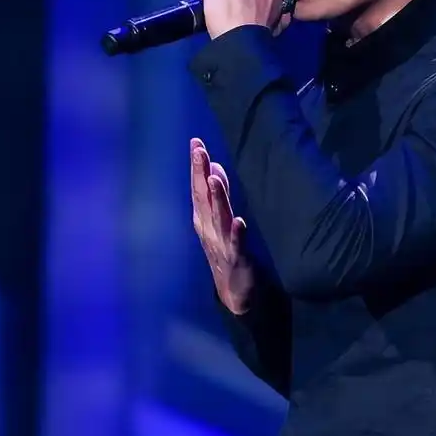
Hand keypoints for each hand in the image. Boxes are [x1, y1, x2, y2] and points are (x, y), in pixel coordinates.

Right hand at [190, 137, 253, 314]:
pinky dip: (236, 233)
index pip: (198, 188)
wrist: (235, 293)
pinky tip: (239, 221)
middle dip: (200, 174)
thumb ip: (217, 195)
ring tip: (213, 178)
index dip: (197, 166)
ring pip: (218, 218)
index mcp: (204, 220)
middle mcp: (208, 230)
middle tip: (199, 151)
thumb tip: (213, 169)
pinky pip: (236, 244)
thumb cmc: (227, 252)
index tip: (196, 142)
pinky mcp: (237, 260)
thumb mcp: (219, 221)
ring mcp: (221, 244)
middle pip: (203, 199)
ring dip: (216, 199)